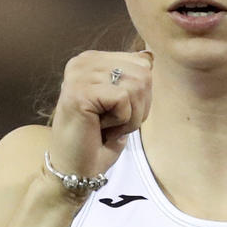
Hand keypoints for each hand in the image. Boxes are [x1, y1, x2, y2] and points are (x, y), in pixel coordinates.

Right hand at [47, 50, 152, 180]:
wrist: (75, 170)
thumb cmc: (98, 140)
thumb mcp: (122, 103)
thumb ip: (132, 78)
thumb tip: (150, 55)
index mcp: (93, 60)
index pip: (143, 63)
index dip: (141, 95)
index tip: (116, 112)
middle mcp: (83, 61)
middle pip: (144, 73)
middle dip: (139, 107)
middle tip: (113, 124)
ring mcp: (79, 74)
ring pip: (136, 86)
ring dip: (130, 116)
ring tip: (106, 127)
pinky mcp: (80, 91)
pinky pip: (124, 99)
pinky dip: (121, 121)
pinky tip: (100, 128)